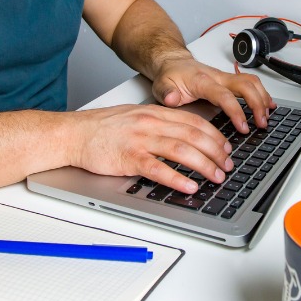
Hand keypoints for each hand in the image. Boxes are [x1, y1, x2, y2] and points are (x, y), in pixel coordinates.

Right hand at [69, 104, 233, 192]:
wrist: (73, 134)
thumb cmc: (102, 128)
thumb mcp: (136, 117)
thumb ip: (160, 124)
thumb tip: (184, 136)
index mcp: (154, 113)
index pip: (194, 121)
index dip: (215, 136)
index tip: (226, 148)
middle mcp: (150, 123)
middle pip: (193, 135)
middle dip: (216, 152)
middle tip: (227, 165)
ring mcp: (140, 140)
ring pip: (181, 150)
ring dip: (203, 165)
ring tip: (216, 176)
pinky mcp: (128, 158)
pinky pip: (158, 169)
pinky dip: (177, 178)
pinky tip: (190, 186)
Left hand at [151, 56, 275, 133]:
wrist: (172, 62)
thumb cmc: (170, 76)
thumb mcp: (161, 85)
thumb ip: (166, 94)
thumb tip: (172, 99)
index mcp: (203, 80)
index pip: (224, 95)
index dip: (236, 111)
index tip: (243, 126)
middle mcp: (218, 77)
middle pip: (246, 85)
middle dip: (257, 104)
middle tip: (262, 123)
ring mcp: (226, 77)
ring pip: (251, 82)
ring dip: (263, 99)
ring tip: (267, 117)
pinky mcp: (230, 80)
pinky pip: (251, 83)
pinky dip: (262, 94)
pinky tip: (269, 105)